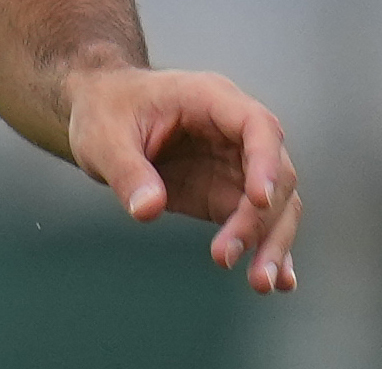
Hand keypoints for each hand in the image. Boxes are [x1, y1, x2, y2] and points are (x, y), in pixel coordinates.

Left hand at [64, 66, 299, 293]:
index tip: (260, 201)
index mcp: (210, 99)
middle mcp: (235, 131)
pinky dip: (270, 248)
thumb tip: (147, 210)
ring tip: (260, 282)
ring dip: (272, 243)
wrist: (101, 113)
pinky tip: (281, 281)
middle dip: (264, 219)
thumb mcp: (103, 136)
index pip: (257, 126)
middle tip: (229, 256)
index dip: (265, 163)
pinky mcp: (228, 194)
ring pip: (277, 204)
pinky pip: (260, 222)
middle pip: (276, 173)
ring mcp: (236, 164)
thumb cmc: (105, 110)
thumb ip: (126, 171)